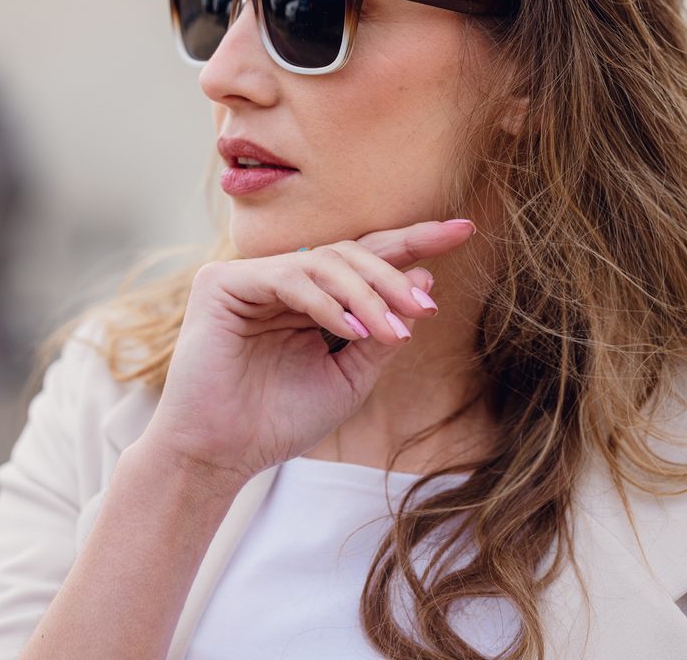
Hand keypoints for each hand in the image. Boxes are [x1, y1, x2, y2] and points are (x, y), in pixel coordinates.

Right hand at [141, 219, 475, 486]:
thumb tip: (425, 279)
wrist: (220, 457)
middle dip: (395, 272)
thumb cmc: (279, 420)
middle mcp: (282, 277)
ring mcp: (251, 276)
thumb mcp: (350, 376)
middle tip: (427, 304)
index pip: (366, 258)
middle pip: (351, 251)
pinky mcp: (222, 283)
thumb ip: (383, 330)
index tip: (465, 230)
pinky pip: (290, 277)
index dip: (415, 243)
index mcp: (311, 296)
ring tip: (393, 330)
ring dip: (367, 293)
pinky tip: (351, 328)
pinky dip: (325, 301)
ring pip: (325, 261)